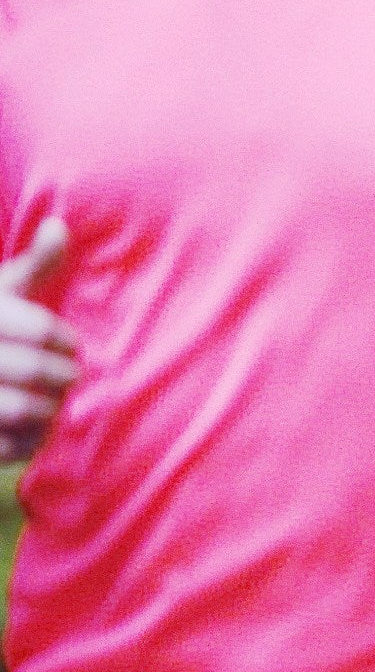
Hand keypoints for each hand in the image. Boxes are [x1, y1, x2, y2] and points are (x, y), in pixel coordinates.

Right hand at [0, 220, 78, 464]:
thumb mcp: (1, 292)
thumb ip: (33, 265)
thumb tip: (57, 224)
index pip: (39, 330)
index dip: (65, 342)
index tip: (71, 347)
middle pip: (36, 371)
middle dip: (62, 377)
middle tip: (68, 378)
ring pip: (23, 410)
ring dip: (49, 410)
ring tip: (53, 403)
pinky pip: (10, 447)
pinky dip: (28, 442)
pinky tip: (30, 429)